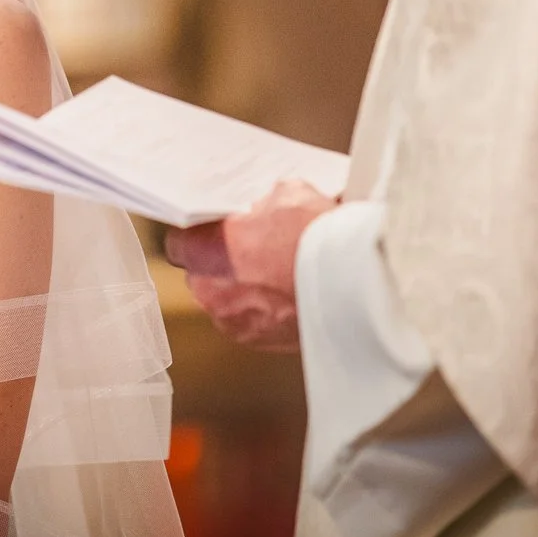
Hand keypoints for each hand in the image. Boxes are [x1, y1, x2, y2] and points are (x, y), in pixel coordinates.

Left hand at [163, 179, 338, 351]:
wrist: (359, 284)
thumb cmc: (315, 238)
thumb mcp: (286, 194)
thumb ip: (261, 204)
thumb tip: (265, 207)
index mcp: (204, 252)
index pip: (179, 243)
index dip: (198, 235)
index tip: (213, 230)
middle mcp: (211, 292)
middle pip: (203, 273)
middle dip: (223, 261)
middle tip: (254, 247)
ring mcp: (234, 322)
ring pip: (228, 300)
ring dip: (246, 288)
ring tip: (279, 271)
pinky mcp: (261, 342)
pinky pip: (252, 321)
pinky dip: (266, 309)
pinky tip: (291, 293)